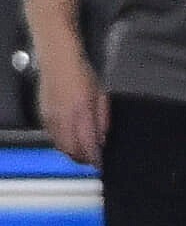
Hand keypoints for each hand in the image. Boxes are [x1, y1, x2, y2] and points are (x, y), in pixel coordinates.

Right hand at [39, 52, 107, 166]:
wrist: (58, 61)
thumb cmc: (83, 75)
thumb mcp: (101, 95)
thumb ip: (102, 119)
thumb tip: (102, 139)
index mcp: (82, 112)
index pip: (87, 144)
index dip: (93, 157)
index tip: (100, 164)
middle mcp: (64, 117)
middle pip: (71, 149)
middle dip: (82, 158)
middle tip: (91, 160)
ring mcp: (51, 117)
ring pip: (59, 145)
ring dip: (71, 152)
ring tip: (81, 153)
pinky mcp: (42, 115)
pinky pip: (52, 136)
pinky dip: (61, 142)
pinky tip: (69, 140)